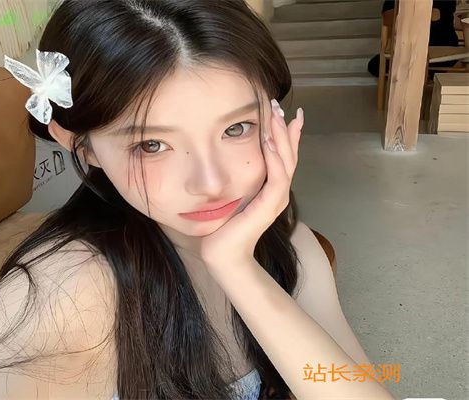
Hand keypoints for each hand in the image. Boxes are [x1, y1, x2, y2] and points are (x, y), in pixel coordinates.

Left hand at [200, 99, 303, 267]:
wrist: (223, 254)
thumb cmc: (225, 227)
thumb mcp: (234, 196)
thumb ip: (240, 181)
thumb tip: (230, 160)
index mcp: (271, 188)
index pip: (284, 156)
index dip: (287, 135)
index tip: (286, 113)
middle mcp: (278, 192)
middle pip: (289, 154)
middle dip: (285, 128)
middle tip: (280, 106)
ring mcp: (276, 199)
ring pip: (286, 162)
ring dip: (282, 137)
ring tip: (277, 116)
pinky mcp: (269, 206)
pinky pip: (277, 178)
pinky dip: (276, 158)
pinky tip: (271, 142)